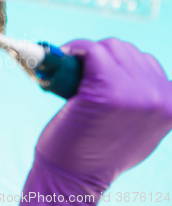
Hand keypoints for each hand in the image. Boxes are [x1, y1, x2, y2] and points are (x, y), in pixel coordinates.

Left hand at [21, 38, 171, 204]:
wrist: (74, 175)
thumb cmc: (97, 151)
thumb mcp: (136, 125)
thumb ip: (141, 99)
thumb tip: (126, 72)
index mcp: (171, 104)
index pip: (146, 63)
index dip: (116, 64)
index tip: (95, 70)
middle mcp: (159, 96)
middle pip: (126, 50)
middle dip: (99, 58)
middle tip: (78, 73)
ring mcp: (135, 92)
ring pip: (109, 47)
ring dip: (87, 55)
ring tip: (70, 73)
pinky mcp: (106, 90)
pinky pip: (91, 51)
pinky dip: (75, 49)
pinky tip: (62, 59)